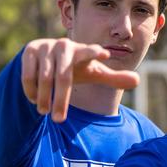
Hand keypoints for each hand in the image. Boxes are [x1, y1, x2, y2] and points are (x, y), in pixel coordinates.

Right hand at [21, 38, 139, 121]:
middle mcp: (64, 46)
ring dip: (44, 98)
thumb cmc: (76, 67)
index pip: (90, 52)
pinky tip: (34, 99)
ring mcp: (46, 47)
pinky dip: (31, 90)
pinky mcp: (29, 51)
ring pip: (44, 78)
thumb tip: (137, 81)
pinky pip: (28, 75)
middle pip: (64, 77)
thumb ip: (113, 78)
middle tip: (59, 120)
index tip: (104, 54)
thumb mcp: (94, 73)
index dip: (96, 53)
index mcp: (83, 51)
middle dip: (61, 100)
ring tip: (45, 111)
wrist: (47, 58)